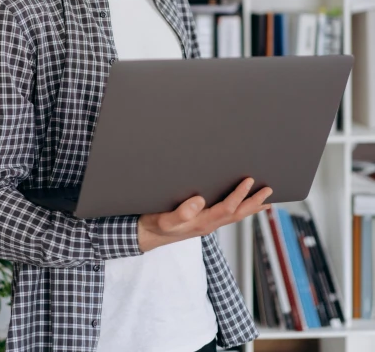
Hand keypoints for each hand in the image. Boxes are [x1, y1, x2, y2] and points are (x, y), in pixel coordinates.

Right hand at [137, 178, 271, 252]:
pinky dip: (239, 210)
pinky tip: (241, 206)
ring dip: (250, 207)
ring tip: (265, 201)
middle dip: (254, 202)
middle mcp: (209, 225)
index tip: (250, 180)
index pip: (227, 208)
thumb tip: (200, 200)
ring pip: (234, 216)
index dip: (239, 194)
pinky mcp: (203, 222)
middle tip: (269, 191)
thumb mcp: (164, 218)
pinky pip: (227, 216)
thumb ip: (181, 212)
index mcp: (202, 222)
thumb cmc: (154, 225)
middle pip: (237, 214)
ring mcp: (207, 225)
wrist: (147, 236)